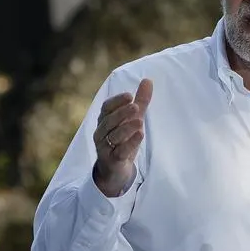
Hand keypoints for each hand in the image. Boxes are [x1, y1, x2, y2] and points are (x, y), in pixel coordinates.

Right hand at [92, 79, 152, 196]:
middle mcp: (101, 133)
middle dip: (121, 113)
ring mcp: (105, 148)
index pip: (106, 108)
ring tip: (139, 121)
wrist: (116, 170)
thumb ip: (140, 101)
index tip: (129, 96)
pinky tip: (140, 135)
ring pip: (113, 136)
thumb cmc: (123, 140)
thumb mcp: (133, 119)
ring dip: (126, 128)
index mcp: (105, 120)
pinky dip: (130, 144)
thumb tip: (148, 80)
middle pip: (109, 121)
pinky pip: (120, 152)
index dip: (116, 101)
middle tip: (135, 106)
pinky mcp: (112, 161)